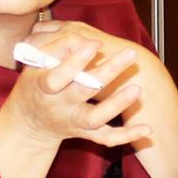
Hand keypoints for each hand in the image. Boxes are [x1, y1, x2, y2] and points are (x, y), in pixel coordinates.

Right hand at [0, 30, 148, 149]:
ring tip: (138, 89)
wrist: (29, 124)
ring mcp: (73, 122)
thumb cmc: (34, 85)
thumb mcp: (35, 65)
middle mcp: (59, 106)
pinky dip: (126, 136)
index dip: (76, 59)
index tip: (96, 43)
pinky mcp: (85, 133)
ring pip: (96, 117)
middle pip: (83, 90)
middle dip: (108, 72)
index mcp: (43, 87)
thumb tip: (84, 39)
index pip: (58, 75)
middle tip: (131, 53)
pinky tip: (147, 130)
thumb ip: (56, 49)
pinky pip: (107, 138)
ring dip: (117, 104)